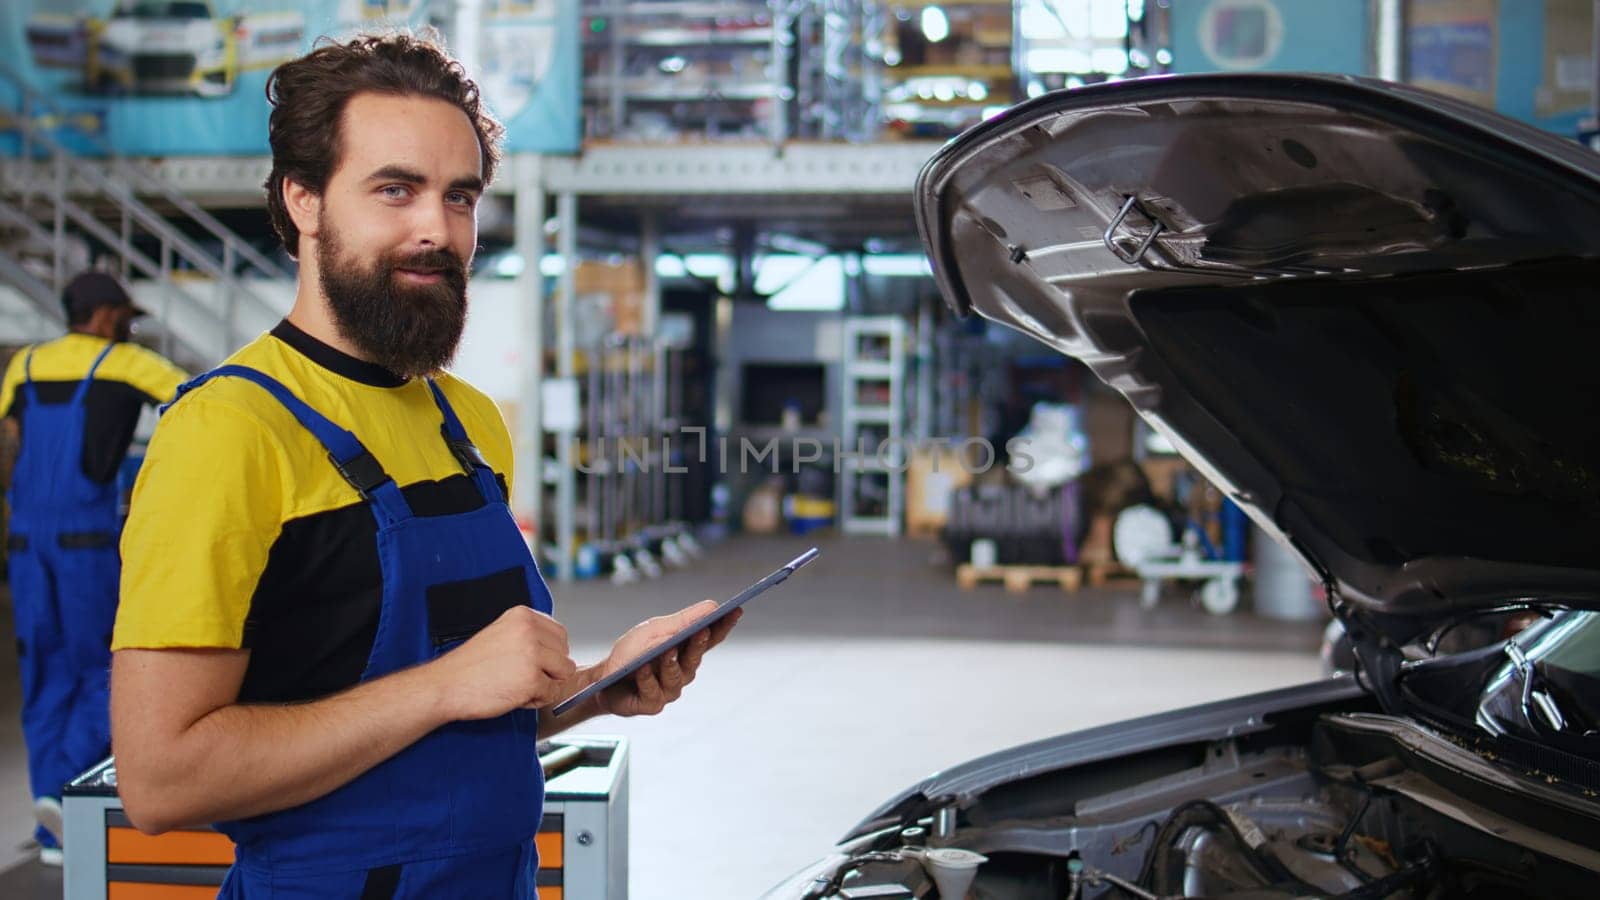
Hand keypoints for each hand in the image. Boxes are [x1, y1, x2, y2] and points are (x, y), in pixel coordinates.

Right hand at [431, 606, 576, 720]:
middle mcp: (529, 630)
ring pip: (564, 673)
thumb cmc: (470, 665)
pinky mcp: (531, 679)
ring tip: (520, 686)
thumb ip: (530, 636)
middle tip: (522, 677)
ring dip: (546, 685)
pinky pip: (552, 693)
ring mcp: (531, 655)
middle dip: (549, 670)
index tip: (530, 663)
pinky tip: (515, 696)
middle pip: (565, 654)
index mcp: (523, 615)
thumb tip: (560, 652)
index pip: (560, 634)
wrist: (445, 685)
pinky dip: (537, 700)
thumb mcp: (502, 635)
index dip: (549, 654)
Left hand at [595, 600, 740, 717]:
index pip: (711, 639)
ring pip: (676, 676)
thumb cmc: (631, 653)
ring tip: (668, 650)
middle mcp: (682, 672)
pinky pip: (652, 690)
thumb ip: (683, 621)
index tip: (736, 611)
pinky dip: (646, 678)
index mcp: (686, 652)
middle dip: (699, 644)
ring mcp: (668, 690)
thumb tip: (713, 606)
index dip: (724, 626)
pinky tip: (641, 668)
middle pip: (695, 658)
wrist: (602, 680)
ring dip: (672, 663)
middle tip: (702, 630)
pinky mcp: (651, 704)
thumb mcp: (655, 630)